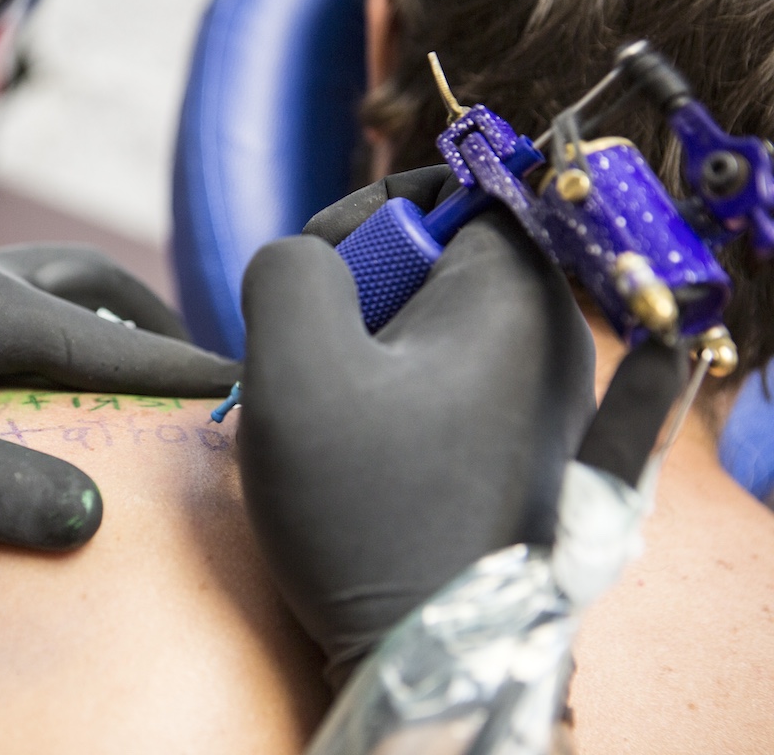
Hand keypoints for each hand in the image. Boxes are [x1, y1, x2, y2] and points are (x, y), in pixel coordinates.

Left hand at [0, 245, 237, 549]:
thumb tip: (93, 516)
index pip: (113, 342)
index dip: (186, 370)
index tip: (249, 384)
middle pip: (88, 283)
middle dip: (147, 321)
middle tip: (182, 365)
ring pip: (39, 285)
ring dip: (91, 316)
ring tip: (111, 362)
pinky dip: (37, 327)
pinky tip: (11, 373)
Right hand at [238, 171, 596, 687]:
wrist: (425, 652)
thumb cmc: (366, 510)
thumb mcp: (296, 368)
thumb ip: (288, 268)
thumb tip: (306, 257)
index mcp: (518, 294)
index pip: (451, 190)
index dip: (368, 216)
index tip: (318, 278)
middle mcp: (554, 335)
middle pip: (440, 256)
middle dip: (358, 292)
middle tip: (316, 362)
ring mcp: (544, 396)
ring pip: (434, 321)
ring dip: (364, 349)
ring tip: (331, 416)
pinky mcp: (521, 444)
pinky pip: (446, 378)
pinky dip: (390, 392)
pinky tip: (359, 445)